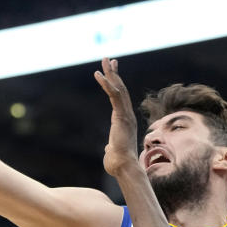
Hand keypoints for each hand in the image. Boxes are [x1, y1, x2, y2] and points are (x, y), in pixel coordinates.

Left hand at [93, 57, 137, 175]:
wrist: (124, 166)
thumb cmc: (118, 163)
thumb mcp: (113, 150)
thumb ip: (112, 146)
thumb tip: (109, 149)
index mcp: (125, 121)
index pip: (122, 99)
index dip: (117, 84)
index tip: (112, 72)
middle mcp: (128, 115)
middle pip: (122, 89)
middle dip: (115, 73)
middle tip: (109, 60)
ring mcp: (126, 115)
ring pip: (119, 89)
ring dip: (111, 73)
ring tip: (104, 60)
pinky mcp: (121, 116)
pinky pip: (114, 96)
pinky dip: (107, 84)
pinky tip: (98, 75)